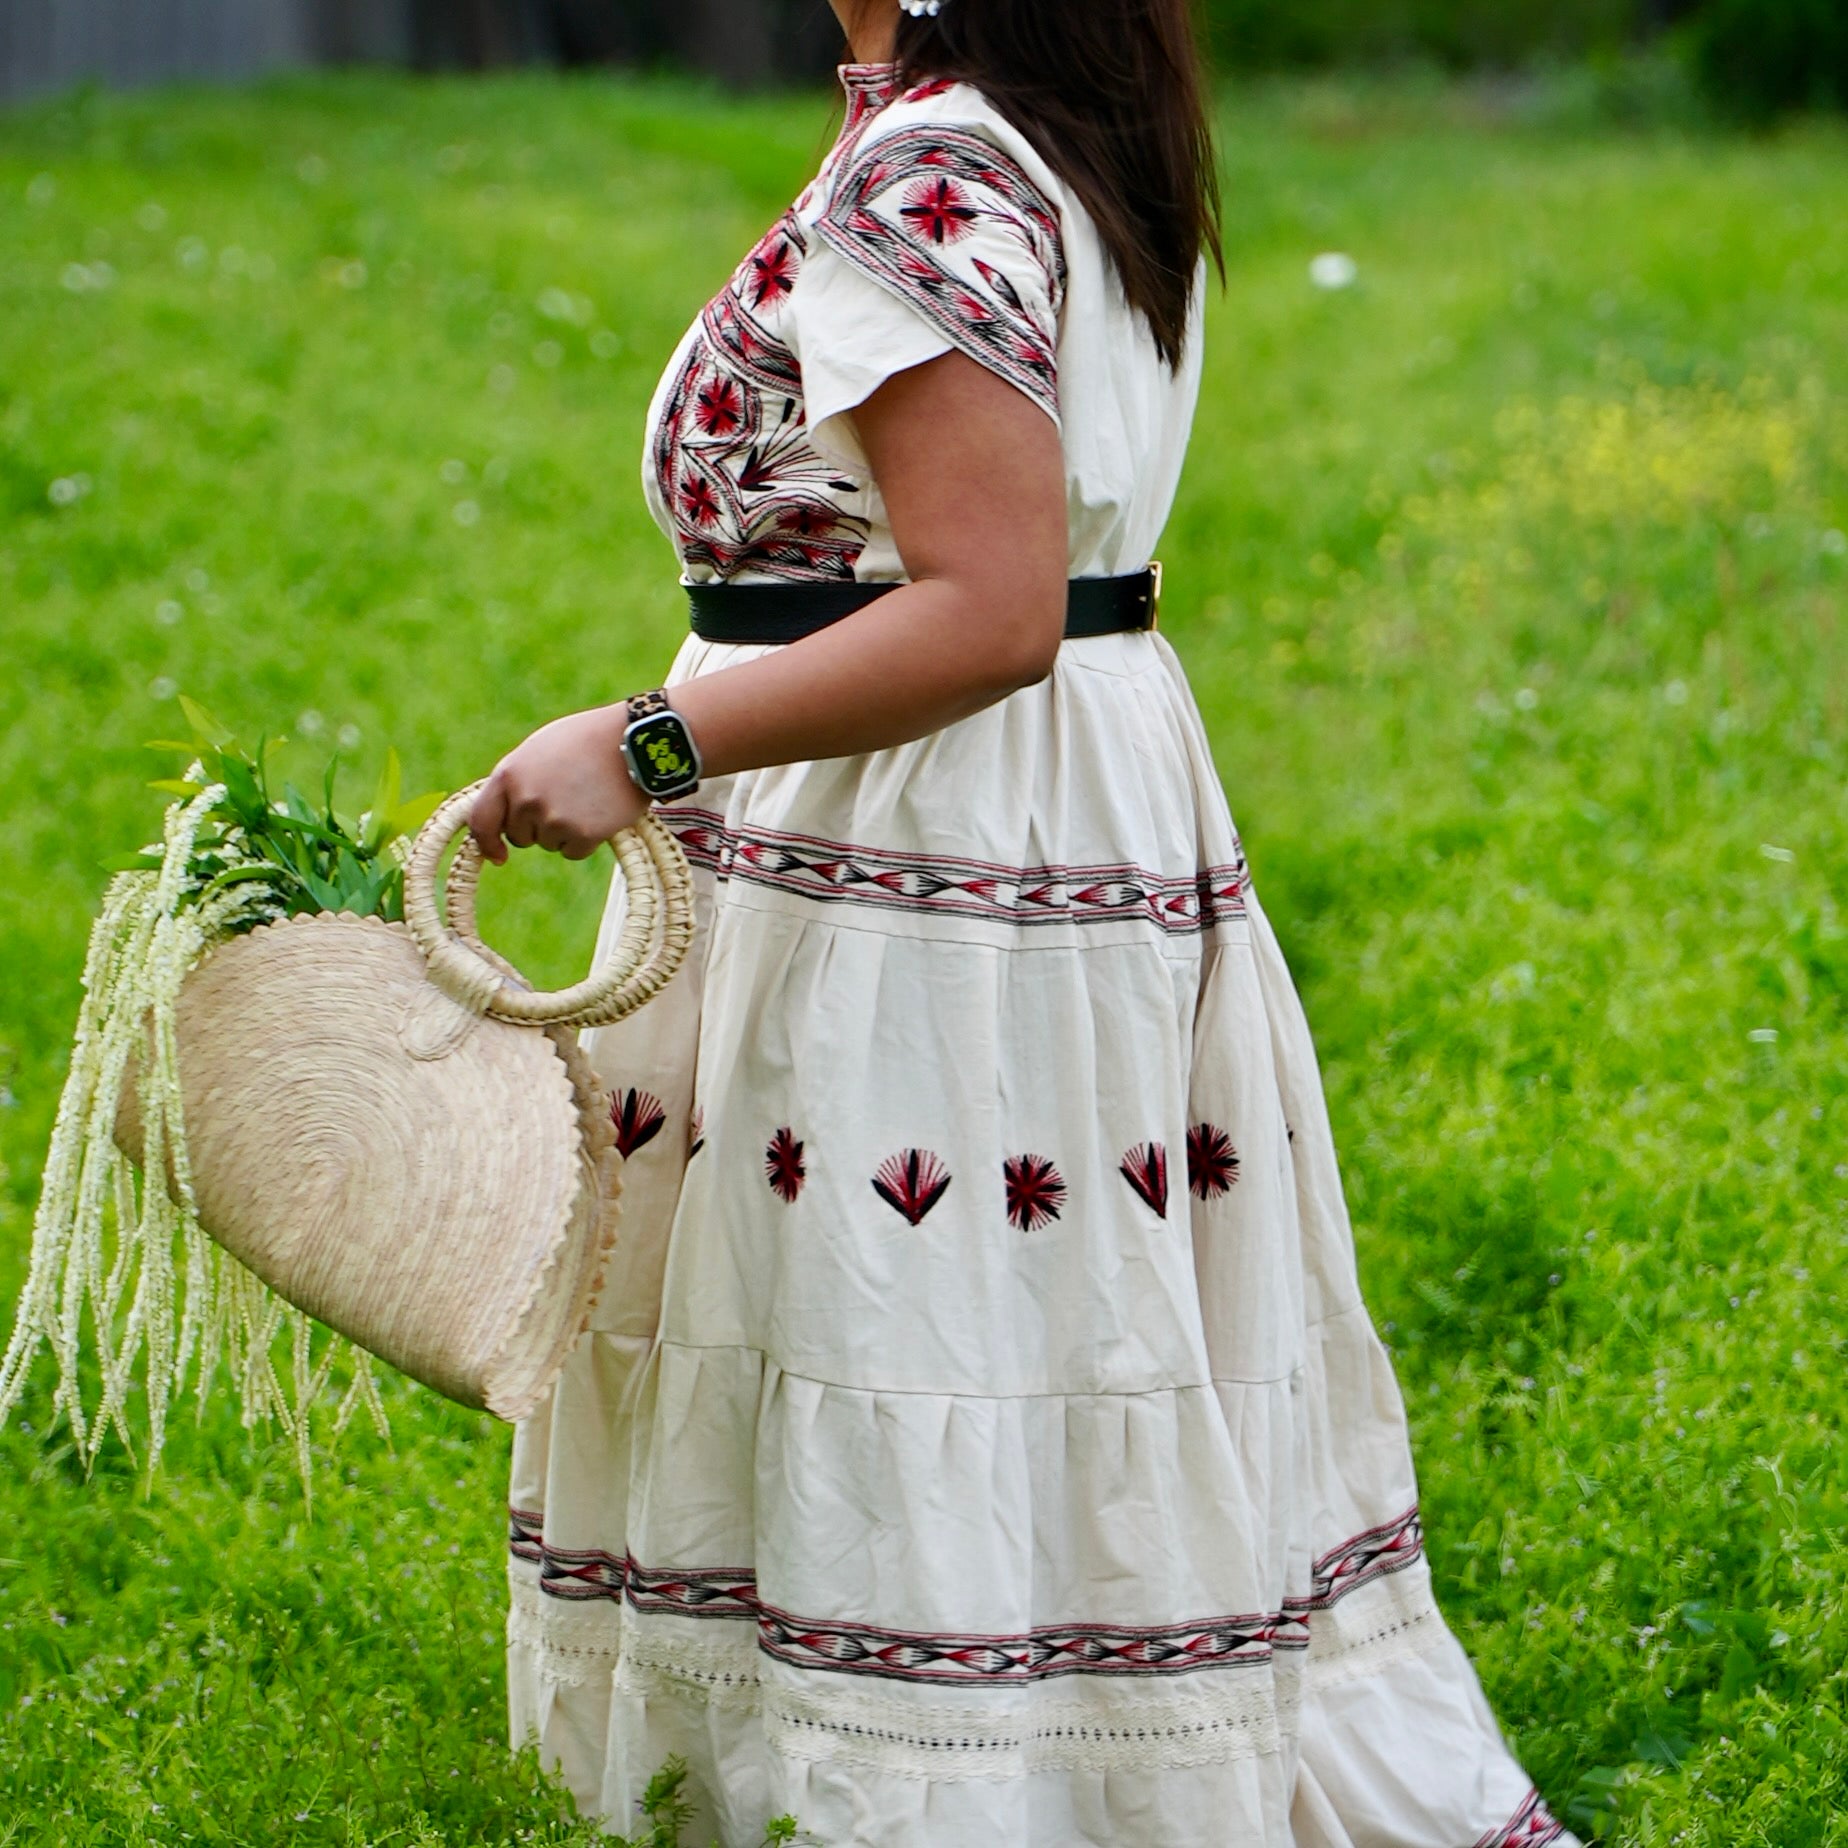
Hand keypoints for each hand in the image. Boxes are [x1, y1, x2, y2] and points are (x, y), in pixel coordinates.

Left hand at [468, 704, 649, 863]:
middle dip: (537, 827)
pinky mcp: (582, 835)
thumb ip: (517, 781)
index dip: (486, 842)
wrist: (633, 742)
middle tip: (565, 801)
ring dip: (565, 831)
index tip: (498, 855)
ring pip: (549, 844)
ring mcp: (554, 819)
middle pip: (520, 836)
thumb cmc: (586, 740)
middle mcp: (526, 800)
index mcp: (510, 774)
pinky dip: (586, 839)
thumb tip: (506, 815)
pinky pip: (573, 852)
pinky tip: (600, 813)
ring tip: (586, 798)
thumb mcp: (538, 750)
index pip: (481, 820)